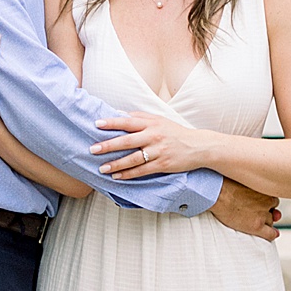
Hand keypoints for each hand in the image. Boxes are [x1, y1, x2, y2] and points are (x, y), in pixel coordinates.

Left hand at [92, 109, 208, 178]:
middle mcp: (154, 136)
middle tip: (92, 149)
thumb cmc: (175, 132)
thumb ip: (140, 116)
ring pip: (133, 159)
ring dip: (116, 164)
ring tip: (102, 168)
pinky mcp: (162, 165)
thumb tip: (119, 113)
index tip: (97, 124)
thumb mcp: (159, 119)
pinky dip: (128, 174)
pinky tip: (117, 177)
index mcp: (151, 123)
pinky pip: (142, 171)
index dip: (112, 122)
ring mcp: (158, 151)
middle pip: (127, 141)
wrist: (198, 146)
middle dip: (108, 145)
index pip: (128, 121)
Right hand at [208, 176, 281, 241]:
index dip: (266, 200)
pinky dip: (273, 234)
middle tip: (257, 211)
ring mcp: (262, 214)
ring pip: (271, 220)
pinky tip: (273, 234)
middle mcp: (267, 200)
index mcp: (264, 188)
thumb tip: (252, 175)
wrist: (216, 194)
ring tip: (255, 220)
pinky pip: (270, 233)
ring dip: (266, 221)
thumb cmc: (222, 183)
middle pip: (272, 208)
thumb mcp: (239, 175)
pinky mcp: (257, 225)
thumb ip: (248, 178)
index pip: (271, 195)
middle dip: (267, 210)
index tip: (261, 202)